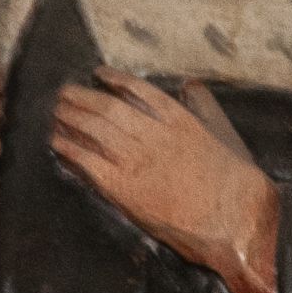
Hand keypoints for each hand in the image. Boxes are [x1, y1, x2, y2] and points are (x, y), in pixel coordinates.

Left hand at [51, 69, 279, 292]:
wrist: (233, 218)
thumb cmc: (235, 182)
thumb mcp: (224, 133)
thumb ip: (206, 106)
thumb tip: (192, 85)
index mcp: (178, 118)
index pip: (137, 90)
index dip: (114, 80)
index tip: (98, 74)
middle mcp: (152, 134)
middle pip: (108, 108)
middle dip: (82, 98)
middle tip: (64, 94)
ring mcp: (137, 160)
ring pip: (94, 130)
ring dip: (70, 118)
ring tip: (56, 112)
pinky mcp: (125, 188)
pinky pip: (89, 162)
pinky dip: (70, 149)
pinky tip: (58, 142)